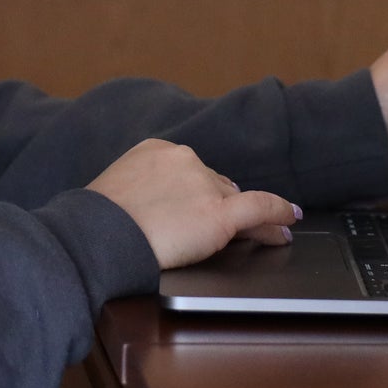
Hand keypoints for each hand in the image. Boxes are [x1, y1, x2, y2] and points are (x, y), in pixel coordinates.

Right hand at [88, 139, 302, 270]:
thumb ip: (144, 192)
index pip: (191, 172)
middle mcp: (185, 160)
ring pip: (236, 201)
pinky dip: (279, 212)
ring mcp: (204, 185)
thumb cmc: (98, 223)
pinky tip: (290, 219)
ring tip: (269, 233)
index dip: (202, 192)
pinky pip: (261, 207)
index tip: (207, 204)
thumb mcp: (119, 193)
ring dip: (250, 217)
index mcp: (156, 151)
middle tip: (231, 229)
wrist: (97, 236)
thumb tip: (163, 210)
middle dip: (222, 205)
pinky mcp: (219, 213)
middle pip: (215, 185)